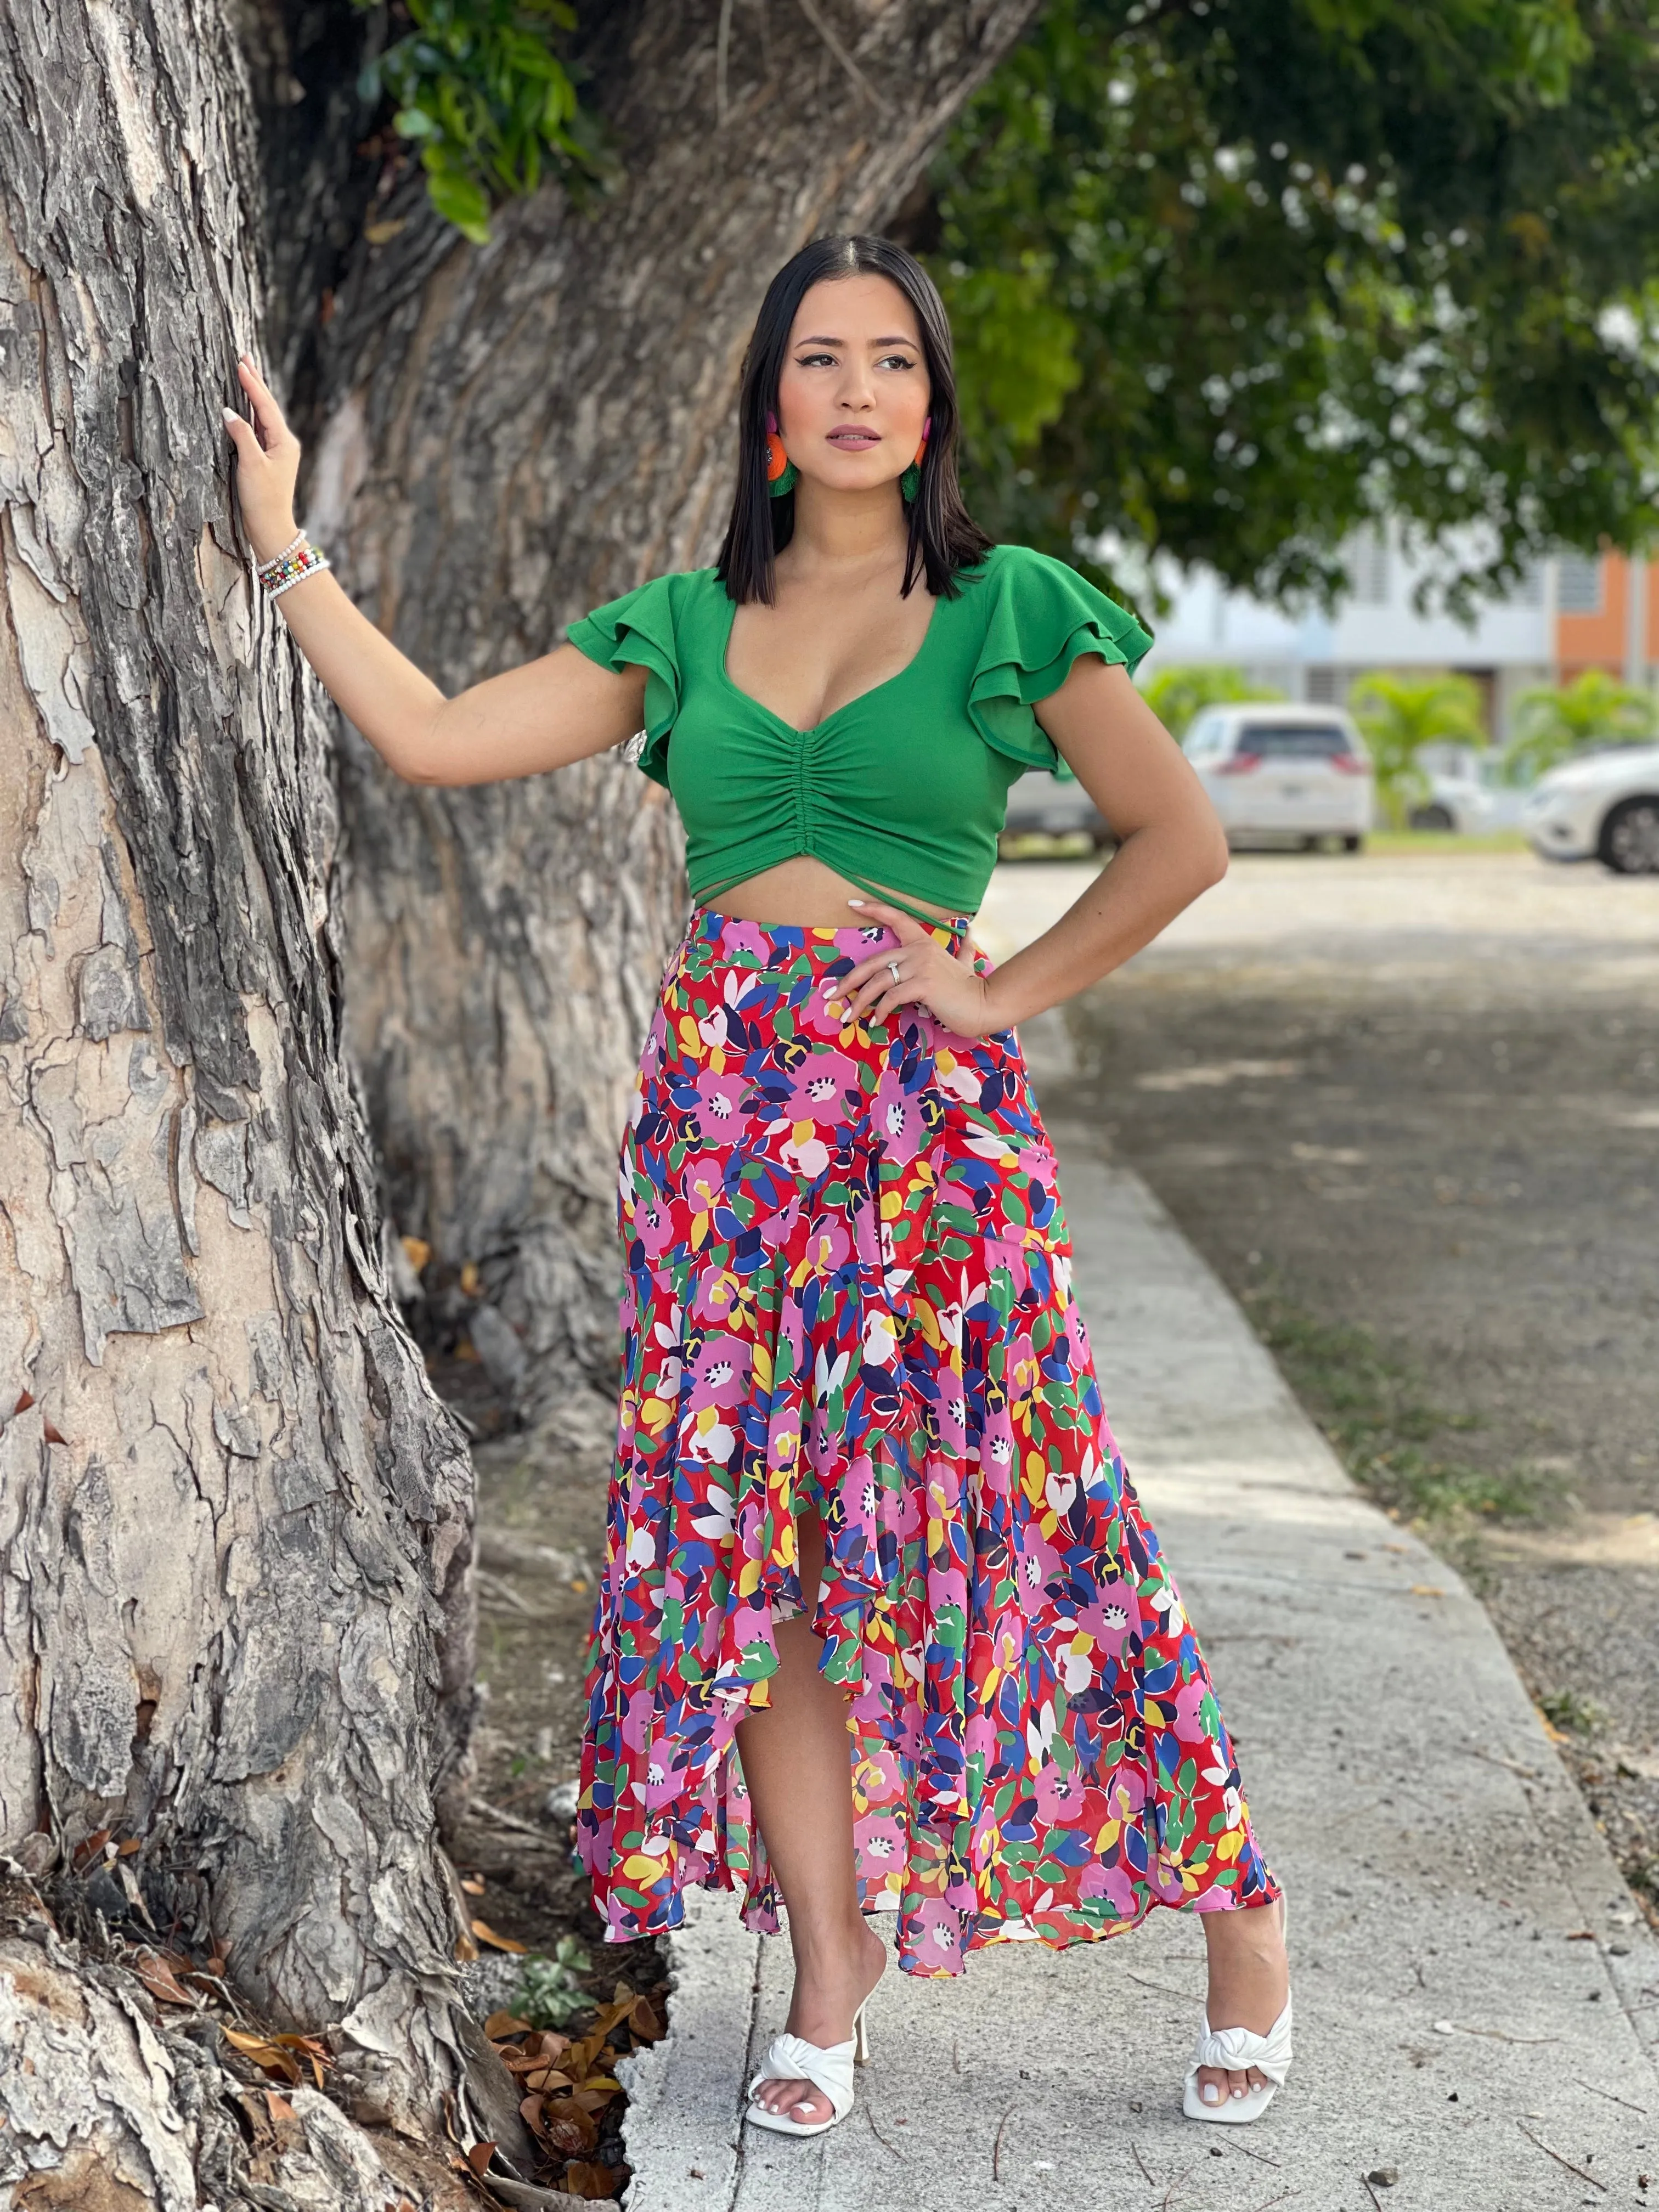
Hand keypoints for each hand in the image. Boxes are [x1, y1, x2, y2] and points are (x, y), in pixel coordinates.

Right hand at [221, 354, 302, 561]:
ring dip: (253, 394)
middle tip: (244, 357)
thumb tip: (229, 412)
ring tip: (245, 373)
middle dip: (255, 382)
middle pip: (267, 406)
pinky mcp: (268, 459)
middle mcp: (284, 443)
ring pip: (262, 416)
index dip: (252, 383)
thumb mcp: (250, 464)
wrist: (270, 527)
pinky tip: (244, 405)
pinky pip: (259, 429)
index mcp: (284, 441)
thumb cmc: (262, 499)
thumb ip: (242, 435)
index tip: (241, 363)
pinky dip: (250, 413)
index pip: (265, 405)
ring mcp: (277, 451)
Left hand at [826, 899, 1001, 1037]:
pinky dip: (880, 1011)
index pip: (896, 918)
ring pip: (878, 982)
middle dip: (848, 981)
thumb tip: (970, 931)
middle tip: (830, 995)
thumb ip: (963, 948)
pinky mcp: (923, 985)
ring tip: (847, 1017)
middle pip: (873, 962)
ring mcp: (921, 967)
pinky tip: (875, 1022)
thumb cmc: (970, 987)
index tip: (851, 903)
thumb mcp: (965, 963)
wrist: (985, 1005)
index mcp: (924, 943)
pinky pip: (891, 997)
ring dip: (858, 1002)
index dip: (874, 909)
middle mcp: (919, 951)